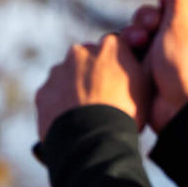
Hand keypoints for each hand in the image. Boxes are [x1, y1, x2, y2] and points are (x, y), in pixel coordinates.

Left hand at [34, 35, 150, 140]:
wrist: (94, 140)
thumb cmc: (126, 113)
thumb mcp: (144, 85)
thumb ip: (134, 66)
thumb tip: (130, 62)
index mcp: (110, 46)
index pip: (113, 47)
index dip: (116, 65)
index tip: (119, 81)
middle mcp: (81, 51)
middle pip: (86, 59)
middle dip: (92, 74)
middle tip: (102, 99)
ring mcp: (58, 71)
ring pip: (66, 77)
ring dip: (73, 89)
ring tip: (86, 114)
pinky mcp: (43, 91)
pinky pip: (52, 96)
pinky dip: (59, 105)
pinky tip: (71, 122)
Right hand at [123, 0, 187, 132]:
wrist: (178, 109)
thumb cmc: (184, 66)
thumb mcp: (181, 24)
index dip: (169, 0)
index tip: (165, 7)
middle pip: (159, 12)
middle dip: (148, 17)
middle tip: (150, 27)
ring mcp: (170, 51)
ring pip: (144, 30)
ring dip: (136, 32)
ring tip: (139, 44)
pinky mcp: (155, 66)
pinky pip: (138, 49)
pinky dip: (133, 49)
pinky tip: (132, 55)